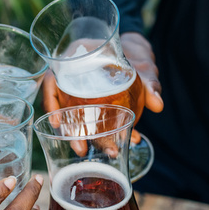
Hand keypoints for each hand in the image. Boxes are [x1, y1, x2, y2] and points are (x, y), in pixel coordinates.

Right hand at [41, 32, 162, 142]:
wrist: (140, 60)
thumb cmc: (136, 58)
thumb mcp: (143, 69)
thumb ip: (150, 84)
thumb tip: (158, 105)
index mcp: (78, 57)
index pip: (54, 77)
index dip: (51, 98)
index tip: (57, 120)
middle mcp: (72, 75)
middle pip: (60, 102)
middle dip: (68, 128)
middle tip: (80, 148)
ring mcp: (78, 91)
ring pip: (70, 115)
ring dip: (78, 136)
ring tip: (91, 152)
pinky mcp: (88, 105)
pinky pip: (85, 121)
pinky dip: (95, 135)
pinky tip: (105, 146)